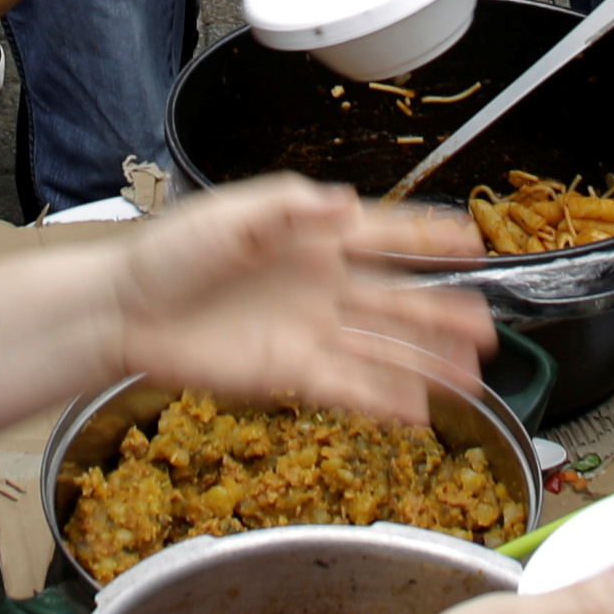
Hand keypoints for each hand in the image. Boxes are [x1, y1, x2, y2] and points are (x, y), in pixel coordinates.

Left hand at [101, 177, 487, 428]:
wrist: (125, 311)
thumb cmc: (168, 253)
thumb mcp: (227, 213)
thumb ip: (288, 205)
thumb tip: (342, 201)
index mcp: (311, 238)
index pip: (383, 234)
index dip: (428, 237)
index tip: (472, 238)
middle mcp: (320, 286)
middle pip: (397, 301)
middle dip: (444, 314)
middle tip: (487, 327)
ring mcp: (309, 332)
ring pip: (383, 350)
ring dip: (428, 364)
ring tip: (472, 378)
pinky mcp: (289, 373)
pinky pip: (349, 388)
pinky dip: (385, 401)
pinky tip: (418, 413)